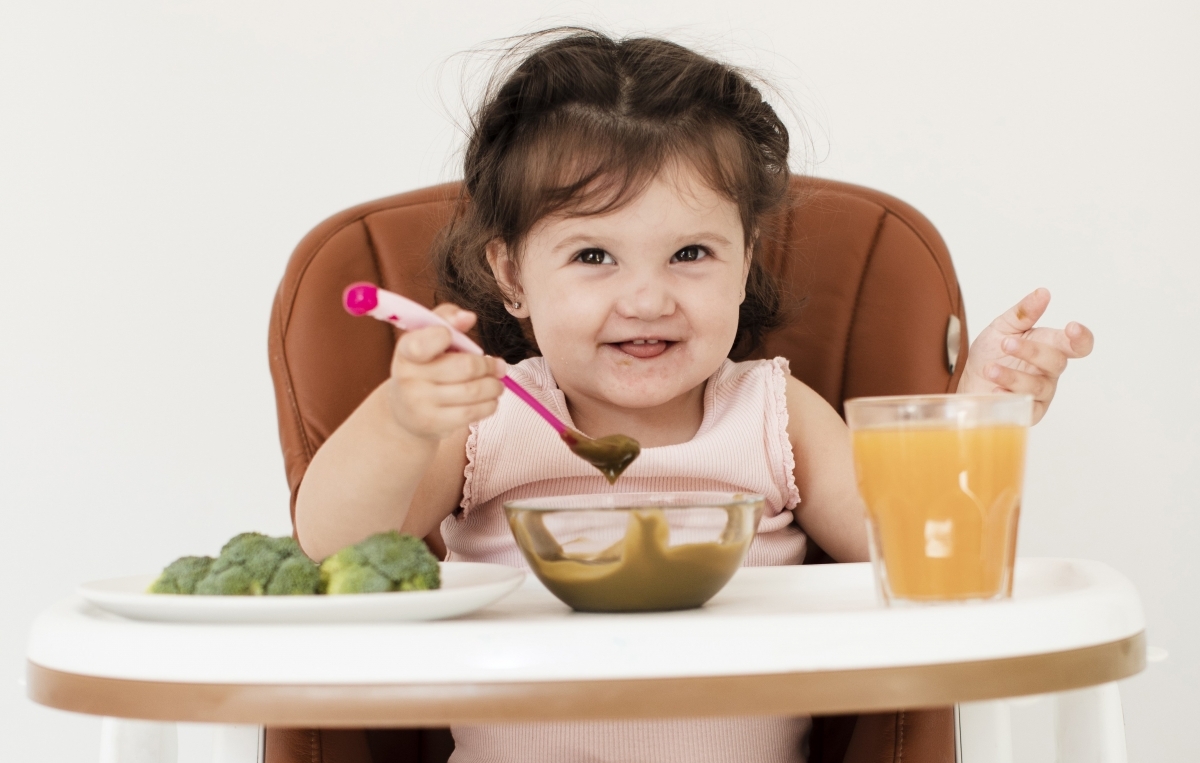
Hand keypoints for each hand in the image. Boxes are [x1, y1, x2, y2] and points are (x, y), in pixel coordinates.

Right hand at [386, 304, 506, 439]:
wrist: (405, 410)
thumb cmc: (425, 366)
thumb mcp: (427, 337)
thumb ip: (446, 319)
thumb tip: (468, 317)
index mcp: (406, 350)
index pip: (422, 343)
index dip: (443, 336)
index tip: (451, 337)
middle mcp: (408, 377)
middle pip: (465, 367)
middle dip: (488, 365)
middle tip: (497, 366)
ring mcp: (419, 403)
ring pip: (474, 391)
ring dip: (494, 386)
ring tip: (496, 384)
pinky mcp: (433, 423)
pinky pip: (473, 412)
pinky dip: (489, 404)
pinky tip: (489, 399)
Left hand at [958, 288, 1093, 423]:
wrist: (969, 381)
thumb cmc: (990, 354)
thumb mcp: (1002, 327)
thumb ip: (1023, 313)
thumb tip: (1043, 293)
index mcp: (1050, 347)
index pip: (1078, 344)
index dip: (1081, 338)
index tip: (1071, 328)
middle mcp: (1050, 371)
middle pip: (1057, 361)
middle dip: (1031, 351)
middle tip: (1005, 344)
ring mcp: (1041, 393)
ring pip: (1039, 385)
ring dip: (1013, 375)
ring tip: (990, 368)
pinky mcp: (1029, 411)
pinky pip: (1027, 407)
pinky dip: (1010, 396)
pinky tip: (995, 390)